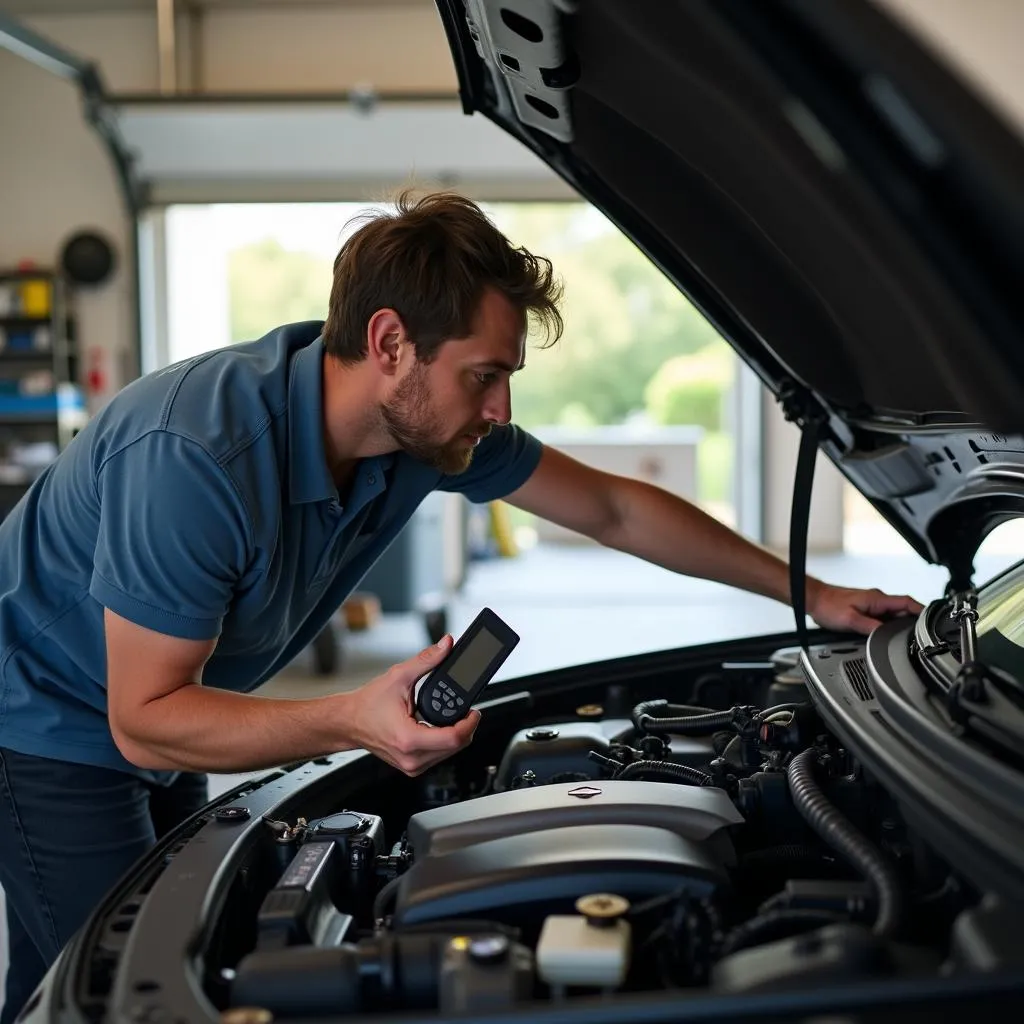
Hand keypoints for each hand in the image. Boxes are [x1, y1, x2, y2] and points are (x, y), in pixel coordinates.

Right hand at [343, 634, 480, 776]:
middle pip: (456, 747)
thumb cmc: (368, 704)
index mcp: (409, 738)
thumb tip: (446, 646)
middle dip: (466, 727)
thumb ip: (427, 659)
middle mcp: (411, 757)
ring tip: (452, 716)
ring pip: (450, 753)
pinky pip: (438, 756)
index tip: (474, 711)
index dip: (470, 724)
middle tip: (467, 711)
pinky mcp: (412, 766)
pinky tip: (439, 727)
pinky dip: (444, 742)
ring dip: (456, 735)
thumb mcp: (399, 676)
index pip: (453, 738)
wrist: (349, 721)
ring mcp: (412, 765)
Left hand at [806, 580, 923, 634]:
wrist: (813, 600)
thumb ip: (870, 627)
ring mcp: (871, 604)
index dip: (922, 611)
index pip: (908, 602)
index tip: (932, 621)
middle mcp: (877, 600)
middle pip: (903, 610)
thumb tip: (887, 635)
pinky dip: (888, 626)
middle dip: (912, 623)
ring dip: (899, 625)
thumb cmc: (828, 606)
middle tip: (918, 637)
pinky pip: (883, 618)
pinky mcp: (865, 609)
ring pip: (893, 615)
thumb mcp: (850, 620)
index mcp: (878, 599)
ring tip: (903, 638)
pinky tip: (886, 635)